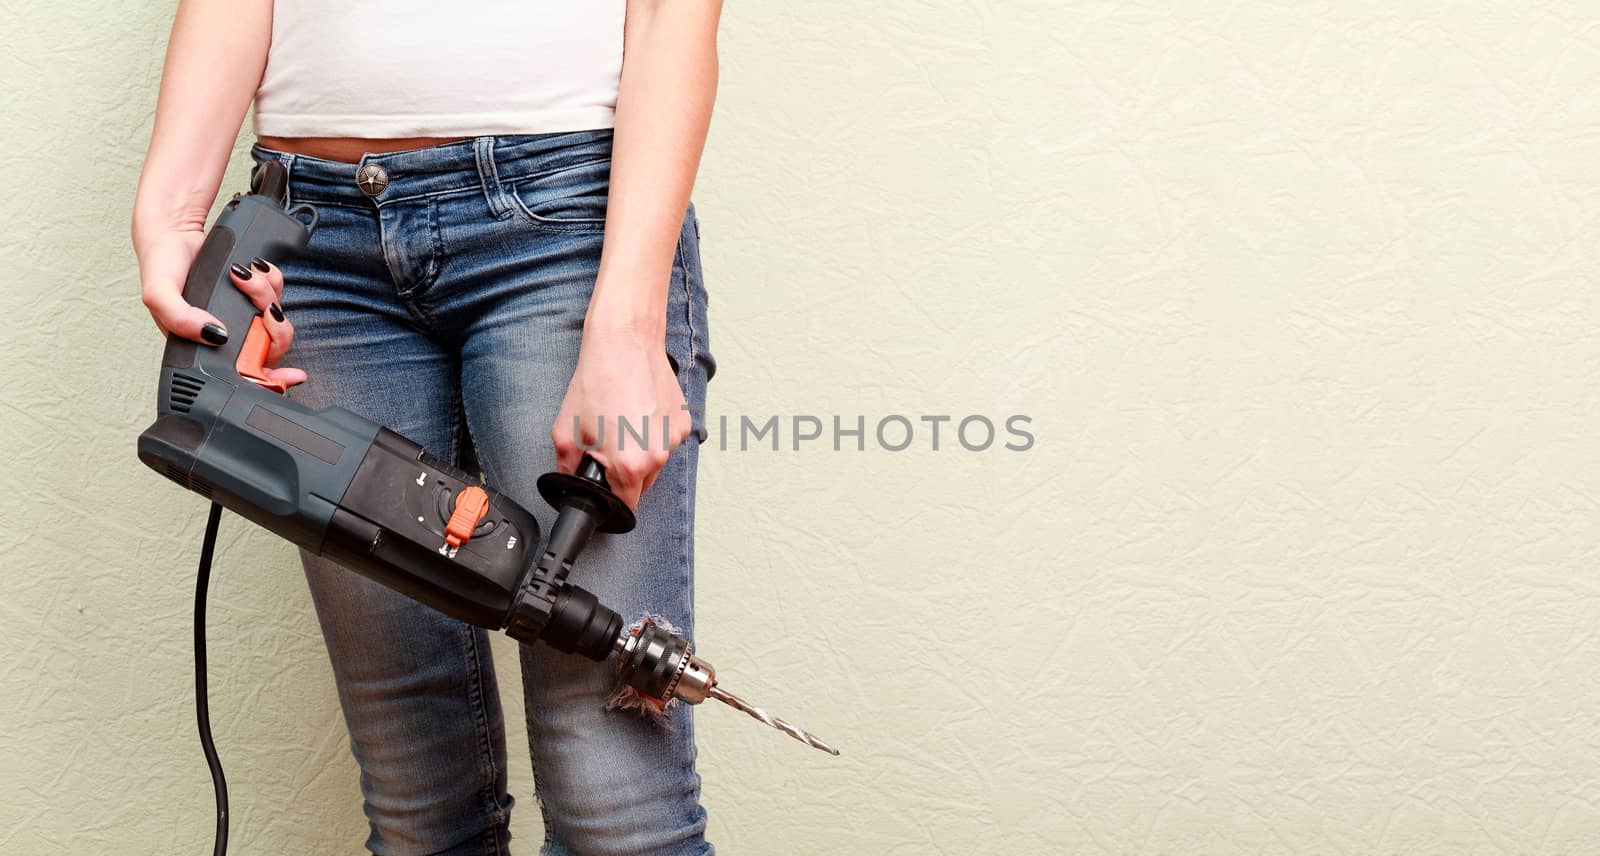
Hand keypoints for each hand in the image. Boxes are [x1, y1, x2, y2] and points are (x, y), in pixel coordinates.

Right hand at [137, 226, 303, 387]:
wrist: (175, 231)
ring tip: (249, 278)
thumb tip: (214, 335)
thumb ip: (179, 318)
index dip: (271, 379)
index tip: (291, 376)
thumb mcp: (159, 295)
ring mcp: (242, 315)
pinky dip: (273, 281)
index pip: (243, 374)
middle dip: (274, 326)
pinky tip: (259, 271)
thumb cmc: (162, 266)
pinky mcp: (252, 294)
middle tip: (263, 305)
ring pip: (276, 319)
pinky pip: (277, 293)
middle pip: (270, 347)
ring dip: (269, 296)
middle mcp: (227, 335)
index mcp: (205, 346)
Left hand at [552, 325, 688, 509]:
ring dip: (641, 453)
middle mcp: (656, 456)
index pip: (626, 506)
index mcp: (628, 464)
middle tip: (608, 446)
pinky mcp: (683, 422)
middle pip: (642, 486)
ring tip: (623, 423)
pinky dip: (653, 434)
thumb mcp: (566, 428)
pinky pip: (666, 441)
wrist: (625, 342)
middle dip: (624, 474)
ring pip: (655, 463)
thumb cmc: (598, 379)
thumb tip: (569, 479)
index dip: (611, 501)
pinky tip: (638, 413)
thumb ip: (566, 464)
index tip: (605, 489)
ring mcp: (673, 439)